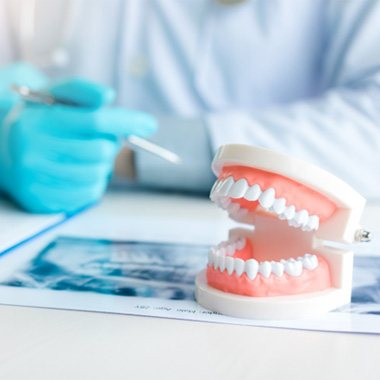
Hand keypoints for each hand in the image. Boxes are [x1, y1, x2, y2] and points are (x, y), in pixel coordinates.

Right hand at [0, 67, 156, 212]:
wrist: (3, 151)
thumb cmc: (39, 121)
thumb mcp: (53, 97)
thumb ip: (82, 91)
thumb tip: (109, 96)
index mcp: (37, 122)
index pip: (94, 121)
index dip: (127, 121)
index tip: (149, 124)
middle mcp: (32, 153)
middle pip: (100, 151)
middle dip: (109, 144)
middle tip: (100, 139)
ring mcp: (36, 180)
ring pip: (98, 174)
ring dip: (102, 164)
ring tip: (85, 155)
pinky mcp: (42, 201)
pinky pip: (89, 194)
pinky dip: (94, 182)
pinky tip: (80, 171)